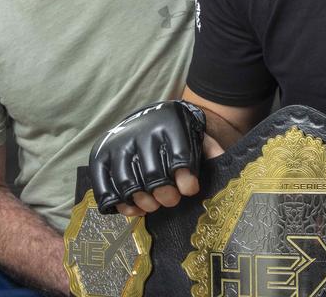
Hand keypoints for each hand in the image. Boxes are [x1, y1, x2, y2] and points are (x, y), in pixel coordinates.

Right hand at [88, 100, 210, 215]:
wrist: (151, 116)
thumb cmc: (178, 134)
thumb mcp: (197, 135)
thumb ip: (211, 151)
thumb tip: (225, 167)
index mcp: (170, 123)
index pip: (179, 157)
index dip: (186, 180)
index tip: (190, 190)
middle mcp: (141, 130)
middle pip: (153, 175)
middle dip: (166, 195)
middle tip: (171, 200)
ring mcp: (118, 143)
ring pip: (129, 184)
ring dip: (144, 202)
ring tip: (154, 205)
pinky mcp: (100, 155)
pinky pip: (105, 187)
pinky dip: (120, 204)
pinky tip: (134, 208)